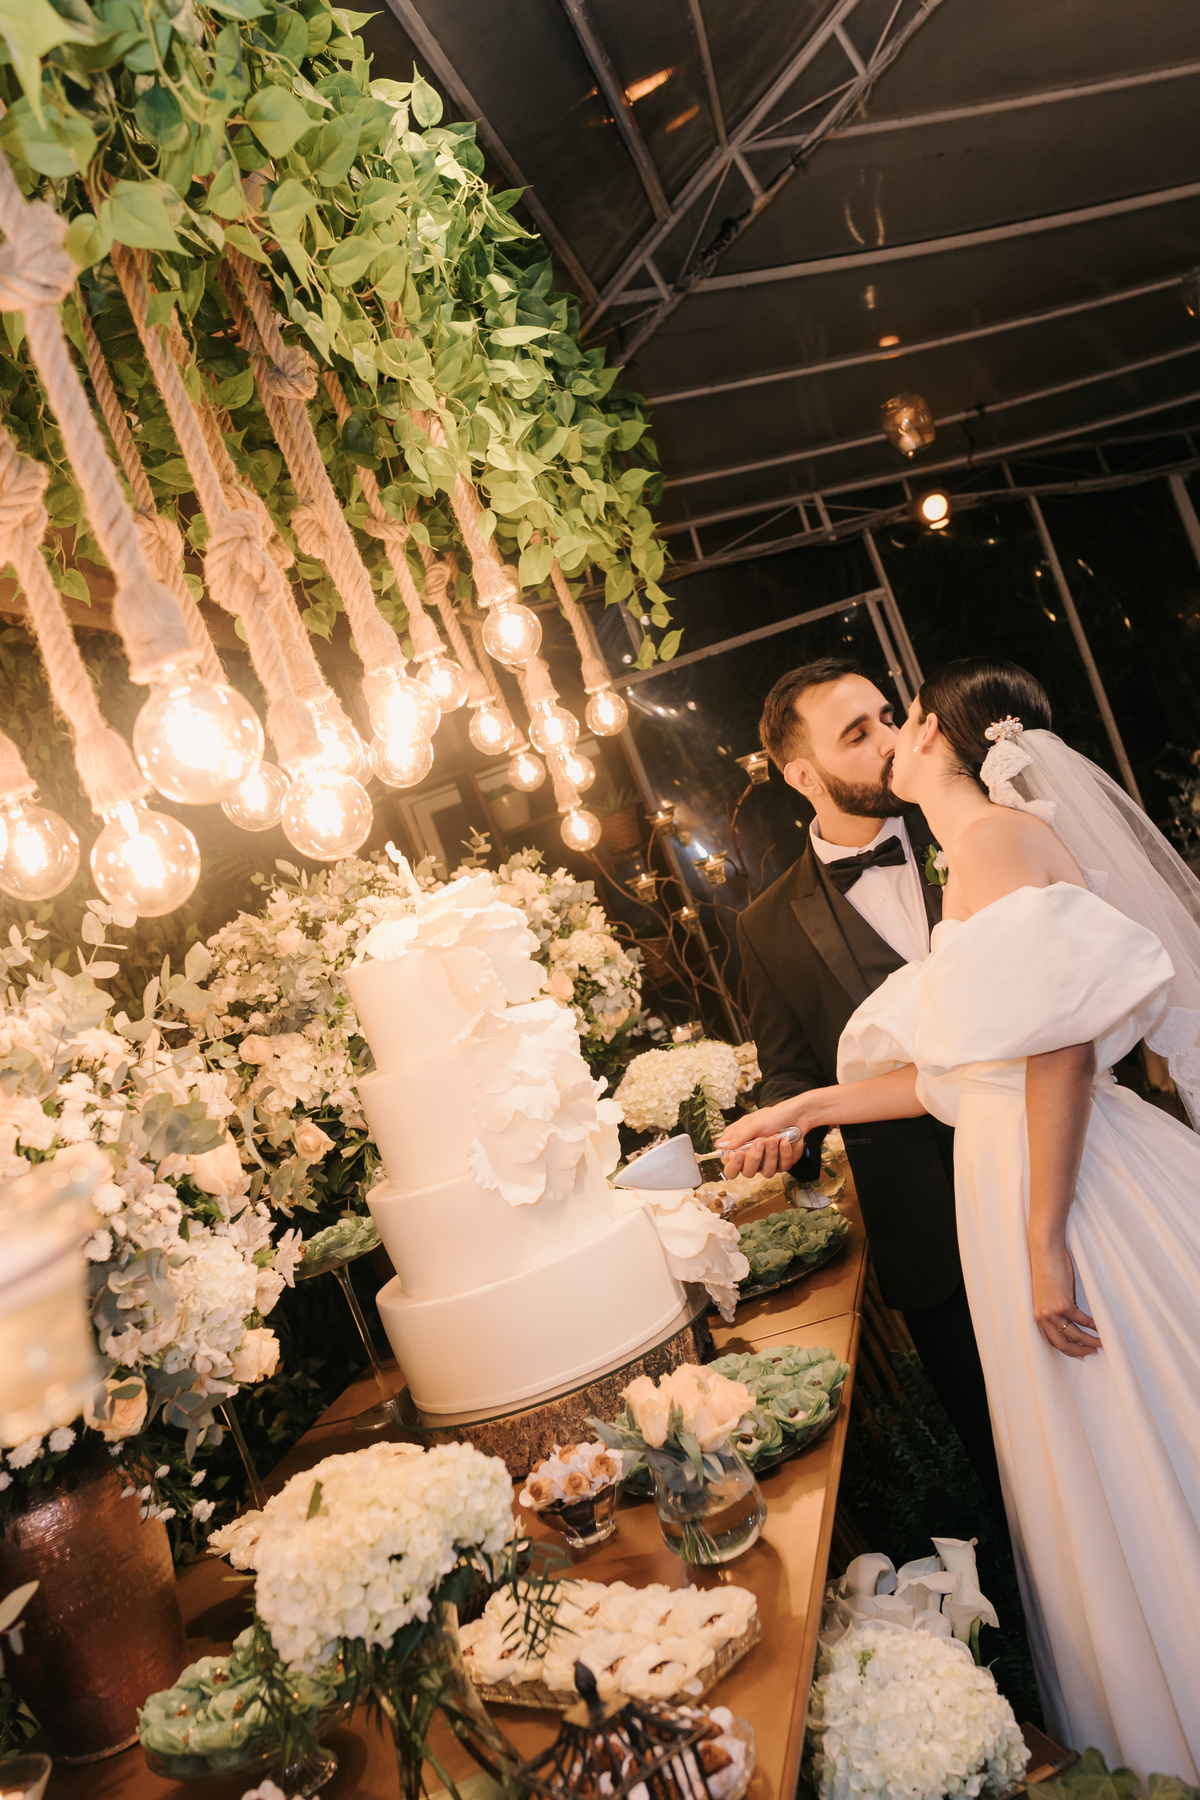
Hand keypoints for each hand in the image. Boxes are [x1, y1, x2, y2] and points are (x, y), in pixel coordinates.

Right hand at [716, 1098, 808, 1179]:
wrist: (796, 1114)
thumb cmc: (772, 1116)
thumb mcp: (753, 1123)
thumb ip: (738, 1136)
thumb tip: (720, 1146)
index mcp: (741, 1147)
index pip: (730, 1166)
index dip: (733, 1164)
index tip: (739, 1153)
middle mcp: (753, 1157)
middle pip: (747, 1172)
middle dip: (754, 1157)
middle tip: (760, 1141)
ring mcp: (768, 1162)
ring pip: (766, 1172)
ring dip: (771, 1153)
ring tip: (774, 1137)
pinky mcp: (782, 1163)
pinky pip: (782, 1167)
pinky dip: (784, 1153)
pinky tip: (785, 1141)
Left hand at [1030, 1239, 1100, 1357]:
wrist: (1045, 1252)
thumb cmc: (1047, 1270)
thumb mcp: (1046, 1295)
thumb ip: (1054, 1309)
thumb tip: (1069, 1320)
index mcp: (1037, 1315)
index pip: (1052, 1340)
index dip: (1067, 1349)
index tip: (1079, 1352)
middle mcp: (1043, 1317)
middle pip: (1062, 1343)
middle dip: (1078, 1351)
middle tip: (1091, 1353)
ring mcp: (1052, 1312)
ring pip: (1074, 1334)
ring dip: (1089, 1341)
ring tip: (1100, 1343)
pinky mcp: (1063, 1304)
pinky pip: (1082, 1320)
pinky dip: (1092, 1326)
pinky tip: (1099, 1328)